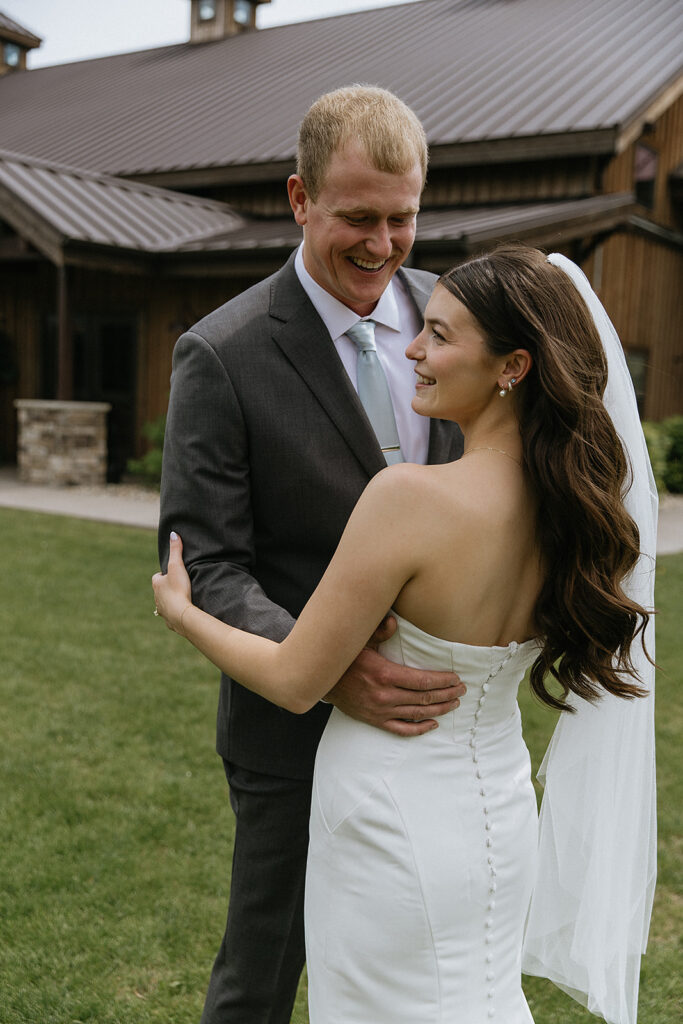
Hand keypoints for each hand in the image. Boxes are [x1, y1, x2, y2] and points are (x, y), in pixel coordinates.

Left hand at [152, 532, 191, 633]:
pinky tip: (182, 614)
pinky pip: (171, 618)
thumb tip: (173, 533)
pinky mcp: (170, 622)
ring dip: (170, 602)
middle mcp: (156, 598)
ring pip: (163, 605)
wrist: (181, 614)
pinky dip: (174, 615)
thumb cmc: (178, 589)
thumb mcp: (177, 566)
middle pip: (160, 592)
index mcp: (156, 585)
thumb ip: (176, 550)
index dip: (163, 575)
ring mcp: (162, 611)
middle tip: (177, 586)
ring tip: (180, 600)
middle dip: (166, 589)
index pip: (156, 577)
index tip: (171, 574)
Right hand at [325, 615, 465, 735]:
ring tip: (454, 704)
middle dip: (446, 694)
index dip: (442, 681)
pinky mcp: (375, 720)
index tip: (456, 678)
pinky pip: (401, 729)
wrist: (321, 681)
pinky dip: (419, 728)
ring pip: (417, 713)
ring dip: (439, 709)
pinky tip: (433, 724)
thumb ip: (379, 631)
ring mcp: (380, 710)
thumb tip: (394, 623)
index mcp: (384, 674)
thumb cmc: (344, 658)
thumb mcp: (359, 640)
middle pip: (424, 698)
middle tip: (462, 690)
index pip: (422, 681)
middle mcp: (384, 695)